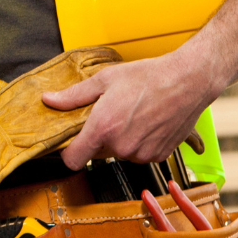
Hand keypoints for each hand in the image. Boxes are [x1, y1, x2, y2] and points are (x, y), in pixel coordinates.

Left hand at [43, 51, 215, 168]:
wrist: (188, 81)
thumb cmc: (149, 77)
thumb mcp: (104, 80)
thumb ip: (74, 96)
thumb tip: (49, 100)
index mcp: (103, 128)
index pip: (73, 159)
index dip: (69, 152)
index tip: (70, 144)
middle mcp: (122, 146)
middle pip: (97, 153)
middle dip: (98, 138)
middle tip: (108, 115)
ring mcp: (142, 153)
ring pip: (119, 154)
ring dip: (120, 141)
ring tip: (130, 116)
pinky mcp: (159, 156)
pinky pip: (140, 155)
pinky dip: (139, 143)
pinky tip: (145, 123)